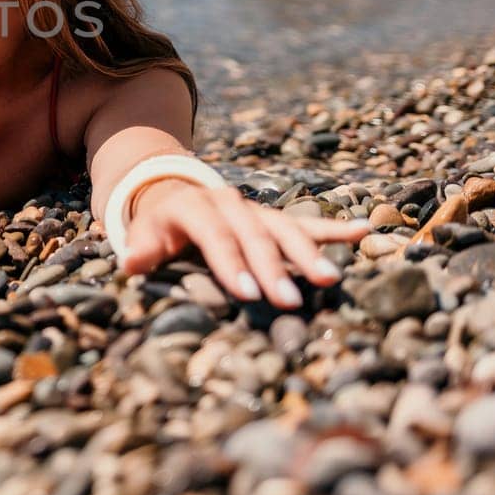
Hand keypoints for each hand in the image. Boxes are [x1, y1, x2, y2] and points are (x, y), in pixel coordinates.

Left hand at [118, 180, 369, 308]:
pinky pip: (308, 223)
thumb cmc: (160, 226)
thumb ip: (143, 249)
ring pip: (286, 230)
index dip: (230, 263)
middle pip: (255, 237)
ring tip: (328, 280)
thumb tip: (131, 264)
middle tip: (289, 301)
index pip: (215, 236)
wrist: (176, 193)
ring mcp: (256, 210)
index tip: (247, 293)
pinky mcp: (276, 219)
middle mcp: (230, 204)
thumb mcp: (146, 232)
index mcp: (196, 208)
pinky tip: (364, 231)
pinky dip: (335, 228)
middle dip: (273, 269)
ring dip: (308, 254)